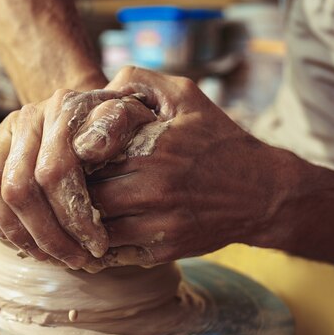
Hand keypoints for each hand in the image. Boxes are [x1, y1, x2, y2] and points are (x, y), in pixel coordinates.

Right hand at [0, 89, 155, 268]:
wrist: (88, 114)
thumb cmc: (117, 126)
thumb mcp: (131, 119)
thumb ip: (116, 126)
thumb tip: (87, 149)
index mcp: (60, 108)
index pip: (54, 171)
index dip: (74, 216)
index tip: (98, 246)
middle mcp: (24, 119)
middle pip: (19, 188)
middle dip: (48, 235)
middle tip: (76, 261)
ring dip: (22, 237)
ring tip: (53, 258)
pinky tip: (27, 245)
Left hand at [79, 67, 288, 268]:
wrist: (263, 192)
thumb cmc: (217, 139)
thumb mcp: (185, 95)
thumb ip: (139, 80)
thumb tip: (99, 89)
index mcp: (153, 148)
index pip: (86, 157)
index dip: (73, 157)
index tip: (72, 155)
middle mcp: (155, 188)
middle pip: (87, 195)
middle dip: (74, 191)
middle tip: (70, 185)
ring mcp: (159, 224)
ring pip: (95, 228)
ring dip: (84, 220)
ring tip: (81, 208)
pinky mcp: (164, 250)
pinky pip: (114, 253)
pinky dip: (100, 245)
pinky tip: (98, 231)